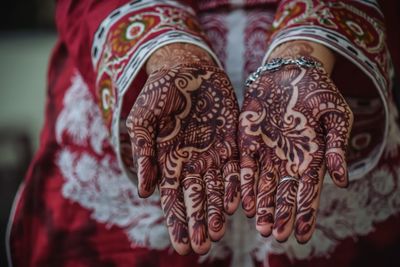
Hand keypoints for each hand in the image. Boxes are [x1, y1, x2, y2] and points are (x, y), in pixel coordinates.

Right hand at [126, 61, 239, 254]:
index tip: (180, 246)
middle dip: (199, 222)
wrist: (186, 68)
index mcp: (168, 160)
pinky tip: (238, 204)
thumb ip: (145, 153)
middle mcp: (191, 162)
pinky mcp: (231, 141)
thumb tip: (144, 191)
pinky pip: (235, 168)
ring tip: (219, 232)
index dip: (176, 222)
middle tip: (202, 246)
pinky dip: (235, 186)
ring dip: (218, 211)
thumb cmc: (160, 92)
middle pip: (196, 198)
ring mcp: (212, 153)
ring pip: (216, 188)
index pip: (172, 198)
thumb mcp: (144, 120)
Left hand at [238, 63, 352, 242]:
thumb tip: (342, 180)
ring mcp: (266, 153)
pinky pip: (245, 167)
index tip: (302, 235)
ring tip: (261, 226)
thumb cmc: (318, 92)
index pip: (308, 191)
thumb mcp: (335, 116)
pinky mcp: (247, 141)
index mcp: (310, 158)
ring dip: (262, 206)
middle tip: (277, 235)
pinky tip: (244, 201)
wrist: (291, 71)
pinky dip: (244, 184)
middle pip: (284, 194)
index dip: (306, 213)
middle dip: (281, 215)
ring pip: (263, 185)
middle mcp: (287, 161)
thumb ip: (336, 147)